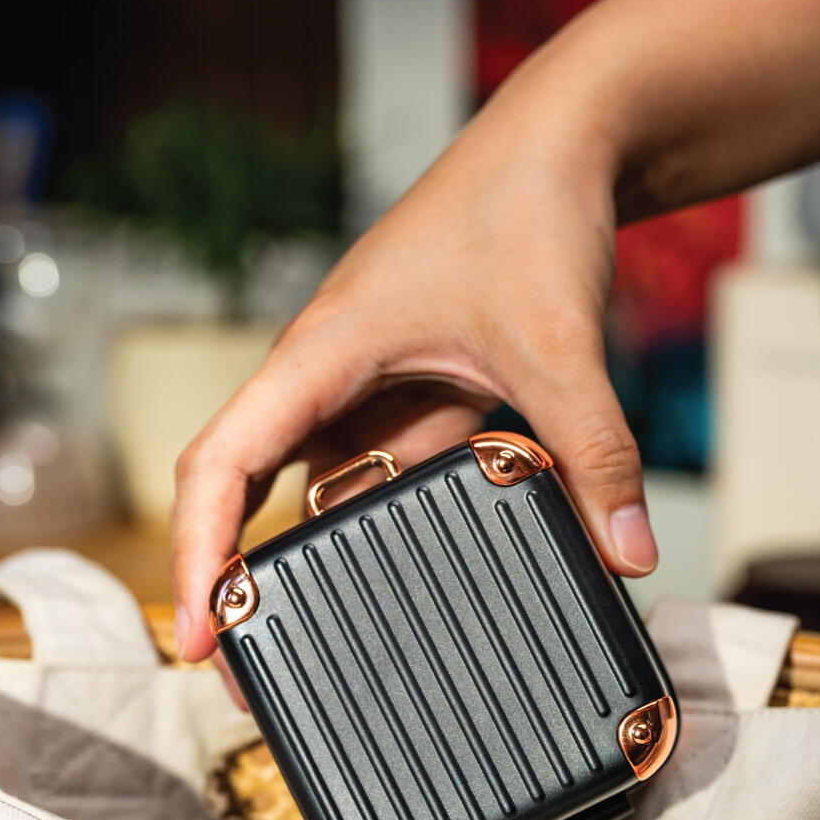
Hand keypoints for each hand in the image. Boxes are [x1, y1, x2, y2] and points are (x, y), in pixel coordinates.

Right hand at [172, 64, 656, 670]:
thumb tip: (624, 553)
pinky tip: (405, 580)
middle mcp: (326, 380)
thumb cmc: (527, 208)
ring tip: (318, 654)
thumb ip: (592, 452)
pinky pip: (388, 478)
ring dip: (311, 565)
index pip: (219, 466)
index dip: (196, 557)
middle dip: (239, 586)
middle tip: (247, 678)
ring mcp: (369, 392)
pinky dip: (389, 528)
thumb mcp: (557, 345)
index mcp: (317, 357)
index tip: (195, 637)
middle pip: (248, 497)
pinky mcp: (414, 399)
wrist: (566, 141)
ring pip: (320, 494)